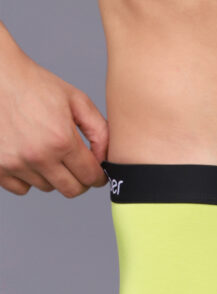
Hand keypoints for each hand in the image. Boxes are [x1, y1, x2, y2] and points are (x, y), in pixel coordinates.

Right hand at [0, 51, 107, 197]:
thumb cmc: (35, 85)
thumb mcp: (77, 101)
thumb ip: (100, 132)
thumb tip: (105, 161)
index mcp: (61, 140)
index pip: (91, 177)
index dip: (98, 177)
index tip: (97, 173)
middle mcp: (38, 156)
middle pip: (71, 189)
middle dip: (79, 180)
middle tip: (76, 167)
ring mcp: (15, 163)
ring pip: (47, 187)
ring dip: (52, 176)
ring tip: (46, 151)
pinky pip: (21, 188)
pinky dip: (27, 178)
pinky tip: (28, 158)